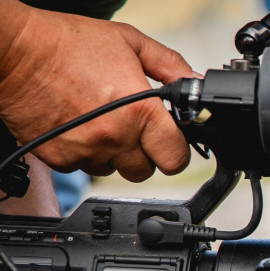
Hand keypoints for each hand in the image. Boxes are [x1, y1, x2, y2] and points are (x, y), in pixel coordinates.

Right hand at [0, 1, 194, 181]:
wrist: (14, 50)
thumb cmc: (68, 43)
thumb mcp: (130, 42)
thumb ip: (170, 66)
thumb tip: (195, 82)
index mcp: (140, 112)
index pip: (175, 158)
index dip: (175, 151)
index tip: (168, 142)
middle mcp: (116, 137)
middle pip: (145, 171)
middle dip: (144, 154)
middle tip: (132, 130)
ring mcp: (86, 151)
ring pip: (114, 170)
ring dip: (113, 153)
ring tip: (100, 121)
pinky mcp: (60, 159)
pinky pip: (83, 167)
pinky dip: (84, 152)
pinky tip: (77, 126)